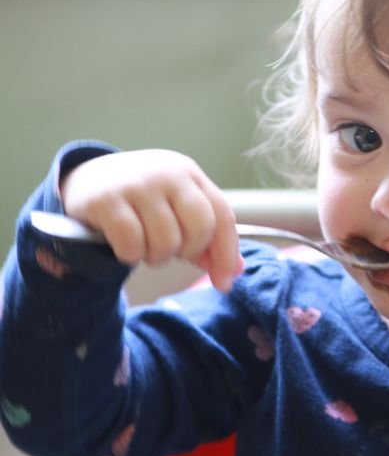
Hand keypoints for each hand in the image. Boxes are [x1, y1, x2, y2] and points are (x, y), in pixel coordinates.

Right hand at [60, 149, 242, 290]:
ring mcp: (137, 184)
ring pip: (167, 241)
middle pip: (200, 228)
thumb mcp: (176, 208)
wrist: (86, 180)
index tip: (224, 281)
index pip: (223, 215)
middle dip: (189, 251)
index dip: (227, 253)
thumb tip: (234, 270)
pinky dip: (131, 255)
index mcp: (190, 174)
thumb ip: (206, 234)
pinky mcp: (106, 200)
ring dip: (156, 256)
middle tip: (171, 251)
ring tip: (144, 245)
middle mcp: (167, 174)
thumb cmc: (142, 200)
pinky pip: (133, 245)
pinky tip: (124, 246)